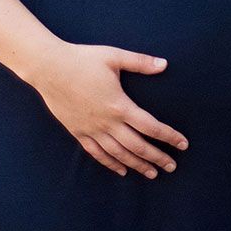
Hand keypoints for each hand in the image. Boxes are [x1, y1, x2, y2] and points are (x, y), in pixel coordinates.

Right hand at [31, 43, 187, 178]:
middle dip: (157, 157)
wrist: (47, 68)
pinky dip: (111, 163)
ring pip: (119, 154)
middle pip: (138, 146)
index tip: (183, 145)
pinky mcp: (78, 132)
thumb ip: (141, 62)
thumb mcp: (114, 56)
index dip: (169, 137)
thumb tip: (165, 64)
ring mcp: (92, 129)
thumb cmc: (82, 59)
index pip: (151, 127)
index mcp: (120, 105)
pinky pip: (97, 153)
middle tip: (172, 167)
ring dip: (137, 165)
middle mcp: (107, 122)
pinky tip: (122, 171)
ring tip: (152, 173)